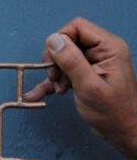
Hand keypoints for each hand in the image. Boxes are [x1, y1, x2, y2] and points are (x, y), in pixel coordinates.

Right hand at [24, 17, 136, 159]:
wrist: (122, 131)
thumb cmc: (113, 111)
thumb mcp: (89, 86)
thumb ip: (72, 61)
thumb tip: (53, 39)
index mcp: (108, 48)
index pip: (77, 28)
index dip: (60, 40)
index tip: (52, 61)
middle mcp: (101, 52)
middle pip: (67, 42)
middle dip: (56, 60)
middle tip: (55, 77)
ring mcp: (92, 64)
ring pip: (62, 58)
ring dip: (54, 73)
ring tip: (59, 89)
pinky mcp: (84, 75)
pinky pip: (62, 73)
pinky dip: (50, 83)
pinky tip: (37, 94)